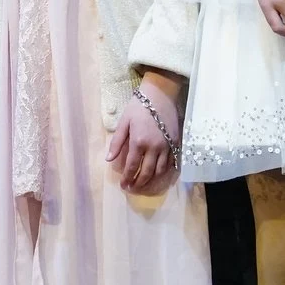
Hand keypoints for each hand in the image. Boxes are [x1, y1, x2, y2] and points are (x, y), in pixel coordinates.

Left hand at [104, 71, 182, 195]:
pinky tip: (158, 175)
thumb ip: (117, 142)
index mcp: (139, 142)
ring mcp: (167, 146)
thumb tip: (109, 160)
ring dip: (151, 180)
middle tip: (132, 189)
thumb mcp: (123, 122)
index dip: (127, 178)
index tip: (123, 186)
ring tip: (144, 184)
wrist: (160, 95)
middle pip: (146, 172)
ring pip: (160, 171)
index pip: (132, 166)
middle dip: (138, 183)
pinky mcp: (176, 143)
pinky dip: (164, 172)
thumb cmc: (138, 107)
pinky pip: (171, 163)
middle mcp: (154, 147)